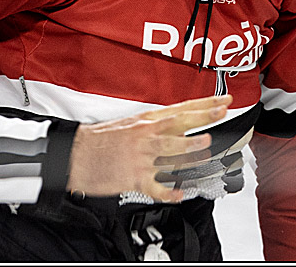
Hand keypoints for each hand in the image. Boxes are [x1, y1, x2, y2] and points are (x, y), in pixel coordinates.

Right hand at [65, 94, 230, 202]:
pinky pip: (159, 188)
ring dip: (193, 150)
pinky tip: (181, 193)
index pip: (180, 109)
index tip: (222, 101)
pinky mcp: (135, 177)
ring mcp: (141, 156)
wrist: (73, 155)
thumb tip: (175, 129)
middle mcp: (145, 136)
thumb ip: (151, 127)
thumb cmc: (96, 141)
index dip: (204, 104)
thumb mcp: (125, 125)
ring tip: (207, 150)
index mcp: (144, 122)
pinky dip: (171, 192)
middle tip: (222, 114)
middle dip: (205, 117)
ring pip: (174, 152)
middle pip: (181, 124)